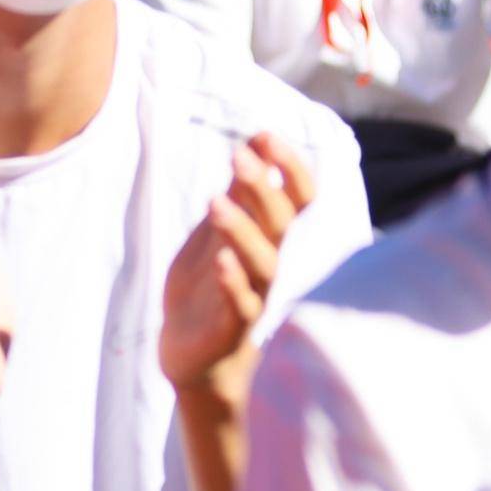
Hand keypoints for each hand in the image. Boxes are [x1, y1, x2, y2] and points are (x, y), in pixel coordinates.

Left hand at [159, 134, 317, 406]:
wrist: (193, 354)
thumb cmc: (208, 287)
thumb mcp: (217, 234)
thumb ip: (237, 197)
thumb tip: (251, 146)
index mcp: (269, 237)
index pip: (298, 198)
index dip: (288, 166)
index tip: (264, 135)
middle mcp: (270, 264)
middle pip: (283, 223)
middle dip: (263, 188)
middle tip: (238, 157)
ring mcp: (254, 296)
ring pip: (264, 262)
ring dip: (242, 230)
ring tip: (215, 201)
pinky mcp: (232, 327)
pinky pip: (241, 305)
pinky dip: (233, 281)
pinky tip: (220, 261)